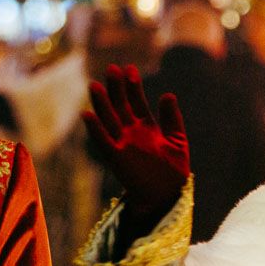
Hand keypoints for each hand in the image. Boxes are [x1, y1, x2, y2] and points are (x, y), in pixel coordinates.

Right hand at [83, 64, 189, 226]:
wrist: (167, 197)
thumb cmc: (174, 172)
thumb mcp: (177, 141)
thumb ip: (172, 118)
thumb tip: (168, 94)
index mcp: (147, 128)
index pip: (137, 102)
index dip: (133, 86)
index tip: (129, 68)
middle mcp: (133, 134)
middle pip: (121, 106)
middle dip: (117, 88)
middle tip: (112, 68)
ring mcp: (124, 145)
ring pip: (110, 120)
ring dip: (102, 103)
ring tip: (95, 84)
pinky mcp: (117, 159)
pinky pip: (103, 141)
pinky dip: (95, 129)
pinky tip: (87, 113)